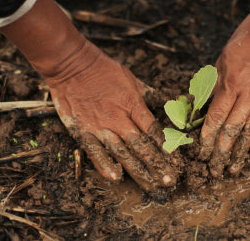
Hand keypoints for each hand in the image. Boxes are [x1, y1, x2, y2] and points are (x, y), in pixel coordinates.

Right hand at [46, 40, 177, 191]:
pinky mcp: (82, 131)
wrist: (72, 65)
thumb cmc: (105, 71)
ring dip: (138, 171)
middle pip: (141, 146)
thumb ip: (149, 96)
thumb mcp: (133, 80)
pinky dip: (105, 166)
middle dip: (157, 165)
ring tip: (151, 185)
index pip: (153, 131)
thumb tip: (168, 104)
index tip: (177, 162)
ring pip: (122, 153)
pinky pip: (95, 152)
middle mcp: (118, 119)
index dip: (167, 148)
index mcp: (133, 105)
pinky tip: (116, 178)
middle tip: (169, 181)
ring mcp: (100, 127)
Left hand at [199, 13, 249, 177]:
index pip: (216, 119)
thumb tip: (200, 110)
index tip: (201, 152)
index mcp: (231, 85)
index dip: (207, 138)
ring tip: (234, 171)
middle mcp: (248, 97)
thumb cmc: (241, 45)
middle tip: (214, 170)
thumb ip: (211, 89)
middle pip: (232, 131)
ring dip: (241, 155)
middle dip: (222, 153)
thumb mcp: (219, 63)